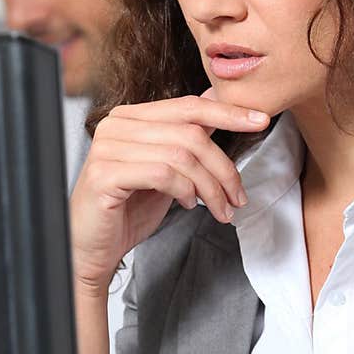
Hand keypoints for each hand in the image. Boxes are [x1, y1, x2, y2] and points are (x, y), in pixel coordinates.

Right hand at [69, 94, 268, 292]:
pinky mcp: (104, 175)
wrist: (92, 248)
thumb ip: (187, 139)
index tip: (260, 121)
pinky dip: (184, 190)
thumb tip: (217, 105)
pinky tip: (188, 205)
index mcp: (131, 117)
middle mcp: (116, 125)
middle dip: (224, 168)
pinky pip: (161, 174)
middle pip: (190, 133)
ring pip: (181, 155)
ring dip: (210, 187)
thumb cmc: (128, 210)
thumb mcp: (167, 170)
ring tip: (219, 209)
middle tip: (238, 197)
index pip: (188, 106)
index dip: (228, 112)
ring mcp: (107, 148)